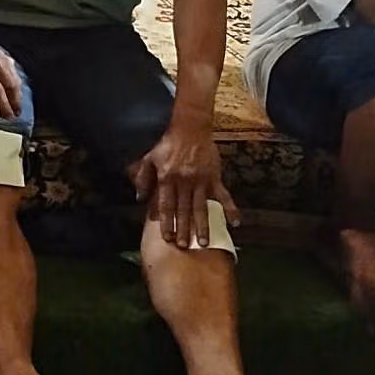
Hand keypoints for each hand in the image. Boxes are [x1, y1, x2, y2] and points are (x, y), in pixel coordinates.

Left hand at [130, 119, 235, 249]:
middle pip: (183, 210)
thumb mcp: (150, 158)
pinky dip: (230, 209)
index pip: (166, 205)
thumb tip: (139, 197)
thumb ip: (143, 178)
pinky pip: (224, 195)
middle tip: (184, 246)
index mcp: (167, 178)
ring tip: (204, 242)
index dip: (166, 222)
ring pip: (201, 207)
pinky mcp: (214, 177)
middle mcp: (184, 182)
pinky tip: (235, 222)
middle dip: (183, 229)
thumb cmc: (168, 144)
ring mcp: (201, 180)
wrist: (190, 128)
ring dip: (202, 226)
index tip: (166, 238)